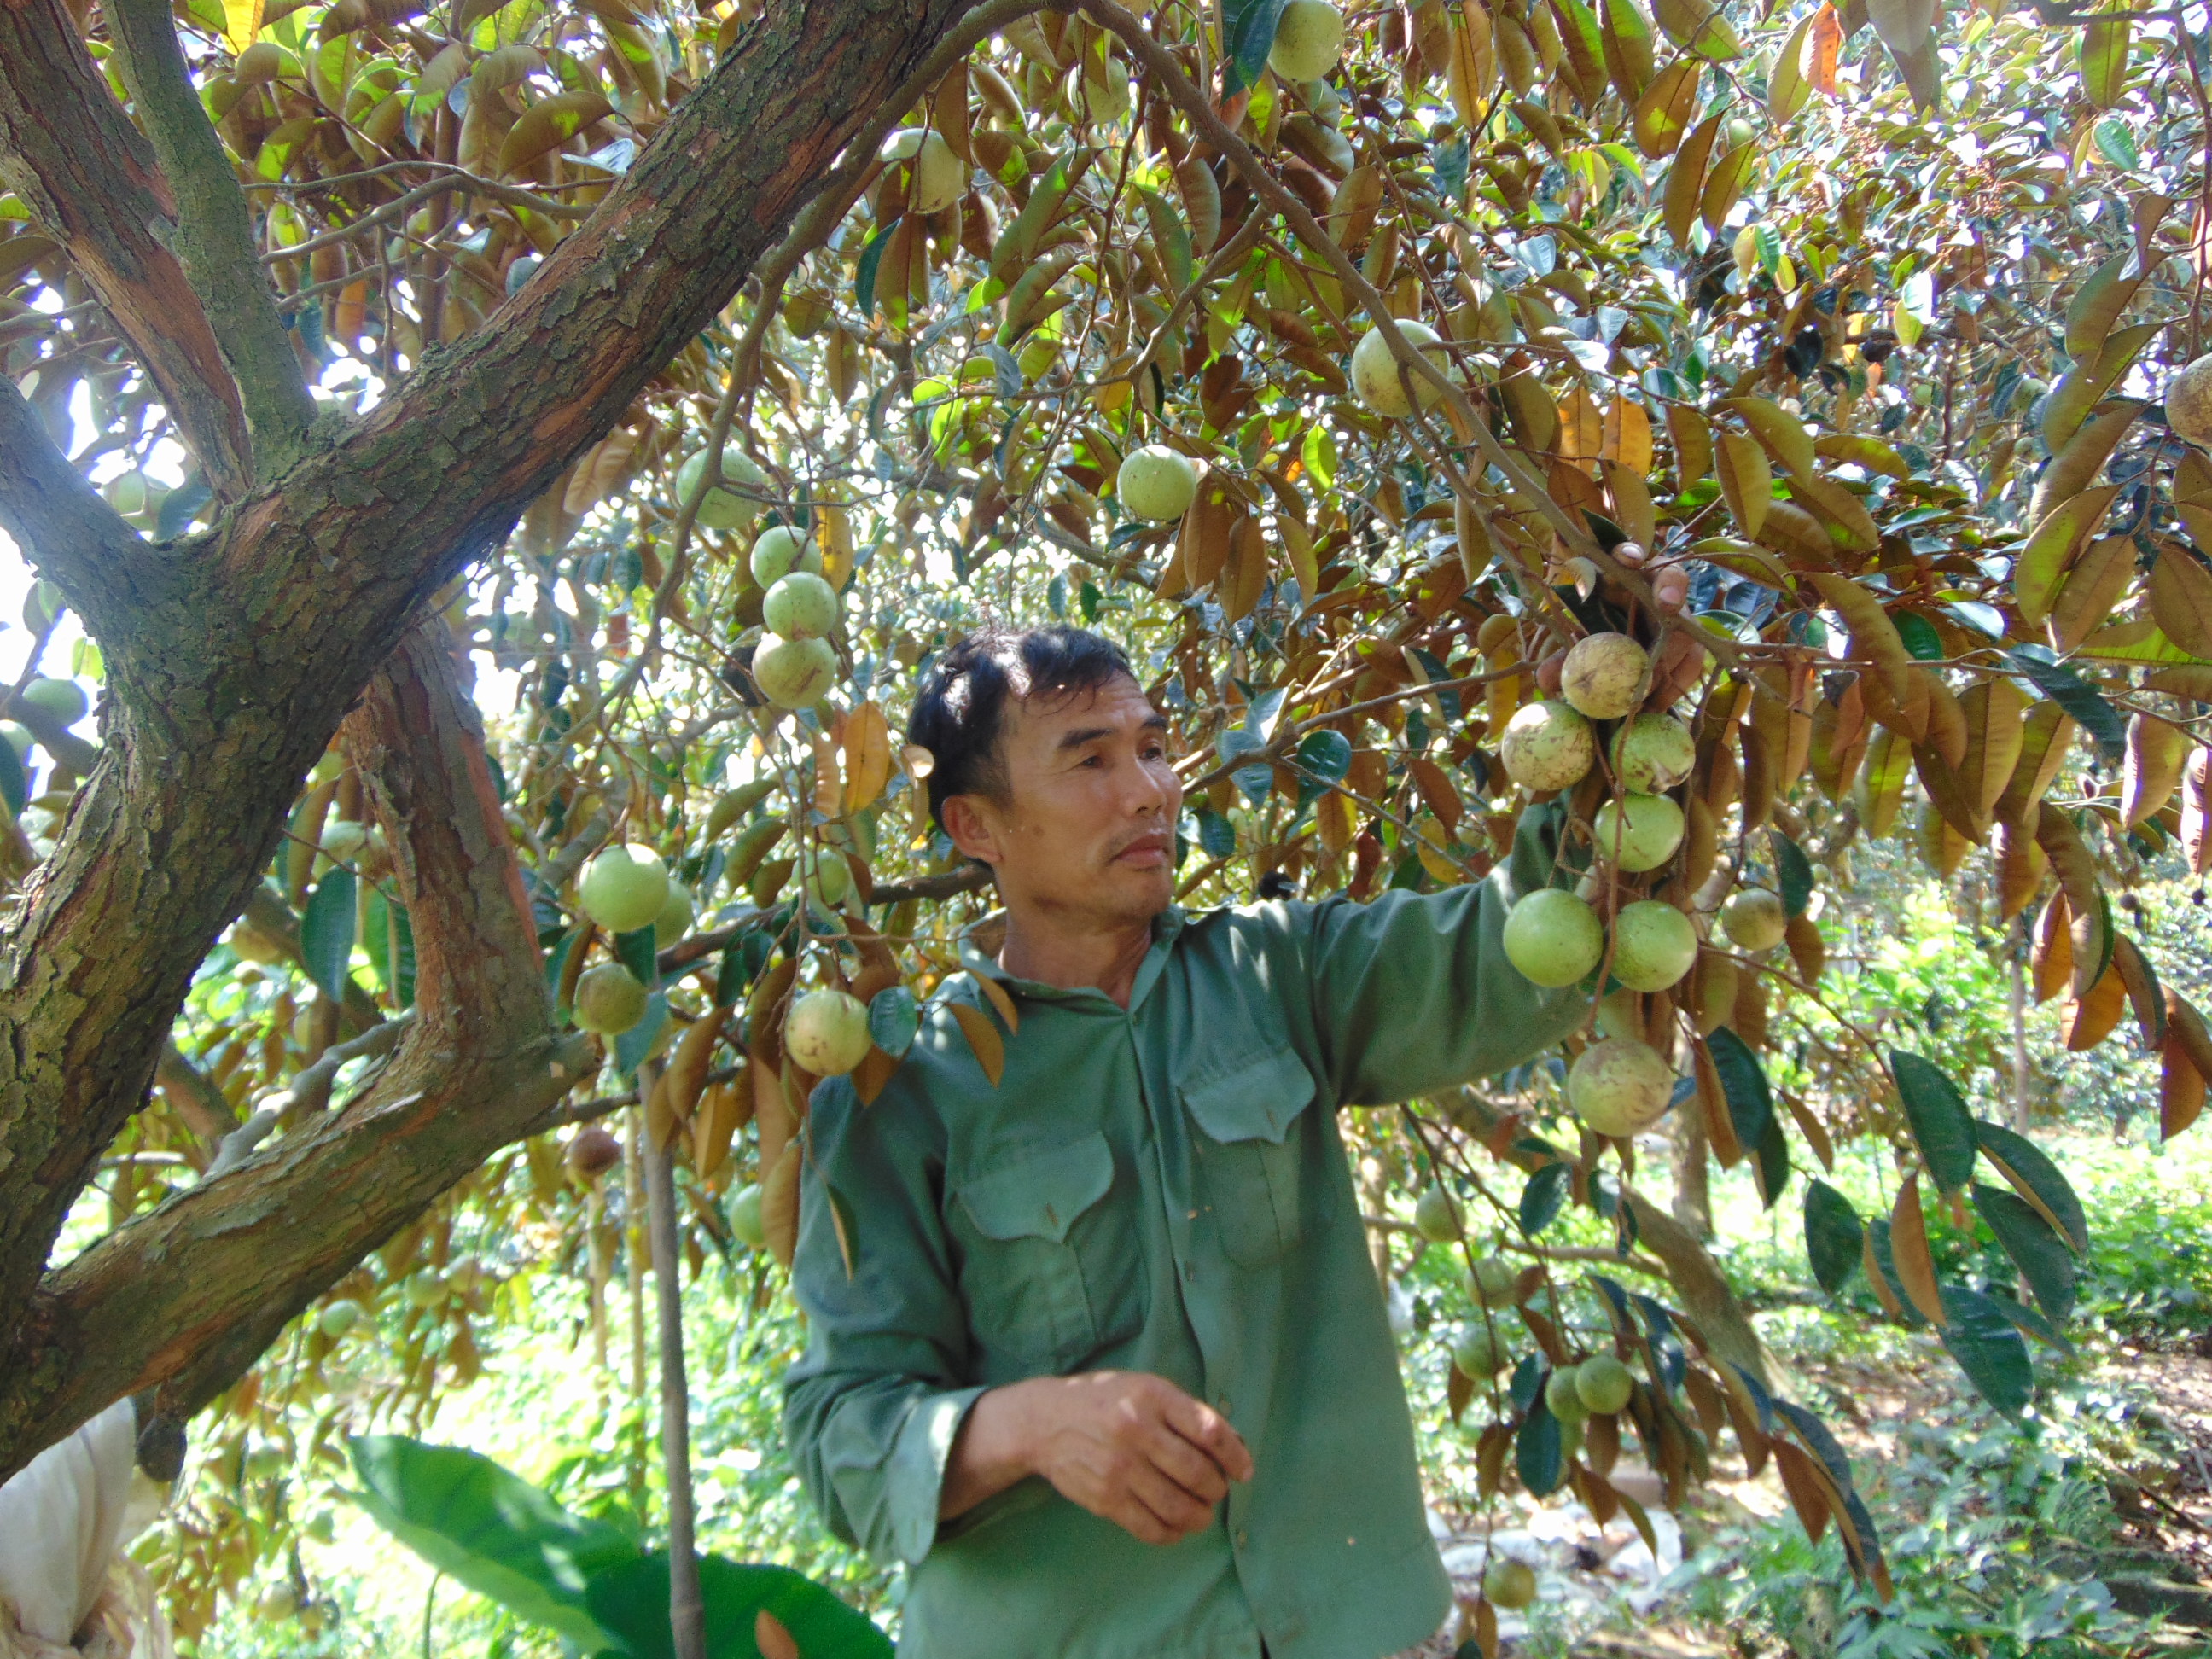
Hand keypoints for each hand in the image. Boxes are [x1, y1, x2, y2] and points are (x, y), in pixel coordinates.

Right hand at [943, 1370, 1253, 1545]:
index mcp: (1152, 1397)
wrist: (1045, 1421)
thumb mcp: (1147, 1389)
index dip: (1235, 1455)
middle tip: (1217, 1491)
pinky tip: (1177, 1528)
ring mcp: (1119, 1468)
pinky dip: (1172, 1534)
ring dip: (1200, 1516)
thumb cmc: (1106, 1401)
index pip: (1209, 1430)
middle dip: (1217, 1489)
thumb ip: (1188, 1414)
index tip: (1245, 1471)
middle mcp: (1136, 1430)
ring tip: (1201, 1513)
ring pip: (1178, 1506)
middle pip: (1197, 1473)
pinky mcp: (1105, 1498)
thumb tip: (1237, 1447)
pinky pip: (1150, 1527)